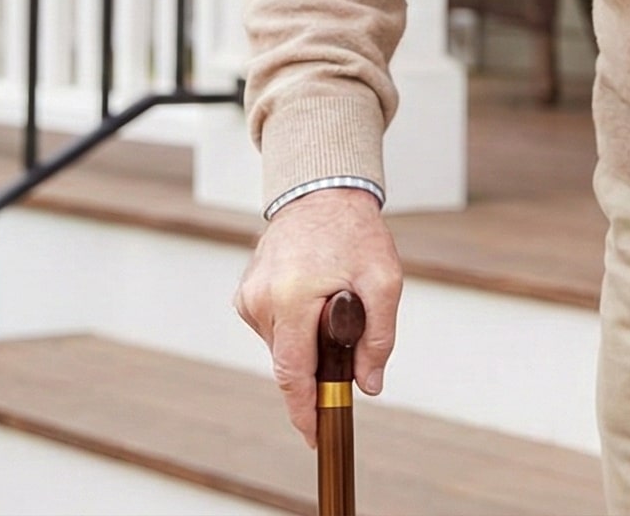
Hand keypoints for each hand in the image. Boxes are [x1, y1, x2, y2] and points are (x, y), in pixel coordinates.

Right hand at [233, 188, 402, 444]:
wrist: (322, 194)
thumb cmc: (355, 234)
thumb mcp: (384, 282)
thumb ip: (378, 337)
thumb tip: (368, 385)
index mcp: (292, 297)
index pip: (293, 372)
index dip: (304, 410)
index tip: (313, 436)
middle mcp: (261, 299)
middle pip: (289, 363)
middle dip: (316, 368)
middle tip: (346, 351)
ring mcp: (248, 296)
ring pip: (281, 347)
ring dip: (307, 343)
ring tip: (331, 305)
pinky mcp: (245, 294)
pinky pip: (273, 329)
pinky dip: (294, 327)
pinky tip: (312, 298)